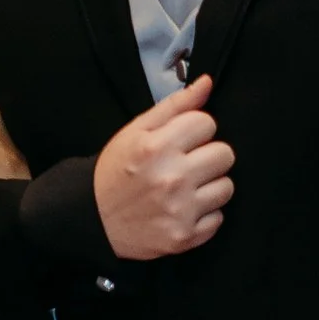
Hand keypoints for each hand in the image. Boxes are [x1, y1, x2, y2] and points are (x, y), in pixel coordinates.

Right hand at [93, 75, 233, 260]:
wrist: (92, 218)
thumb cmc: (115, 170)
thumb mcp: (137, 130)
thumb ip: (175, 105)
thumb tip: (207, 83)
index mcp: (157, 147)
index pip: (207, 123)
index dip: (195, 129)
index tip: (182, 140)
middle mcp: (171, 178)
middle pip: (225, 154)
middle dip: (208, 156)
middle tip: (186, 164)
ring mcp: (179, 210)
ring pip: (226, 187)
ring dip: (210, 185)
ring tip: (186, 187)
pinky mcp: (184, 236)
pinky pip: (218, 218)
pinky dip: (204, 214)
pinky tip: (183, 208)